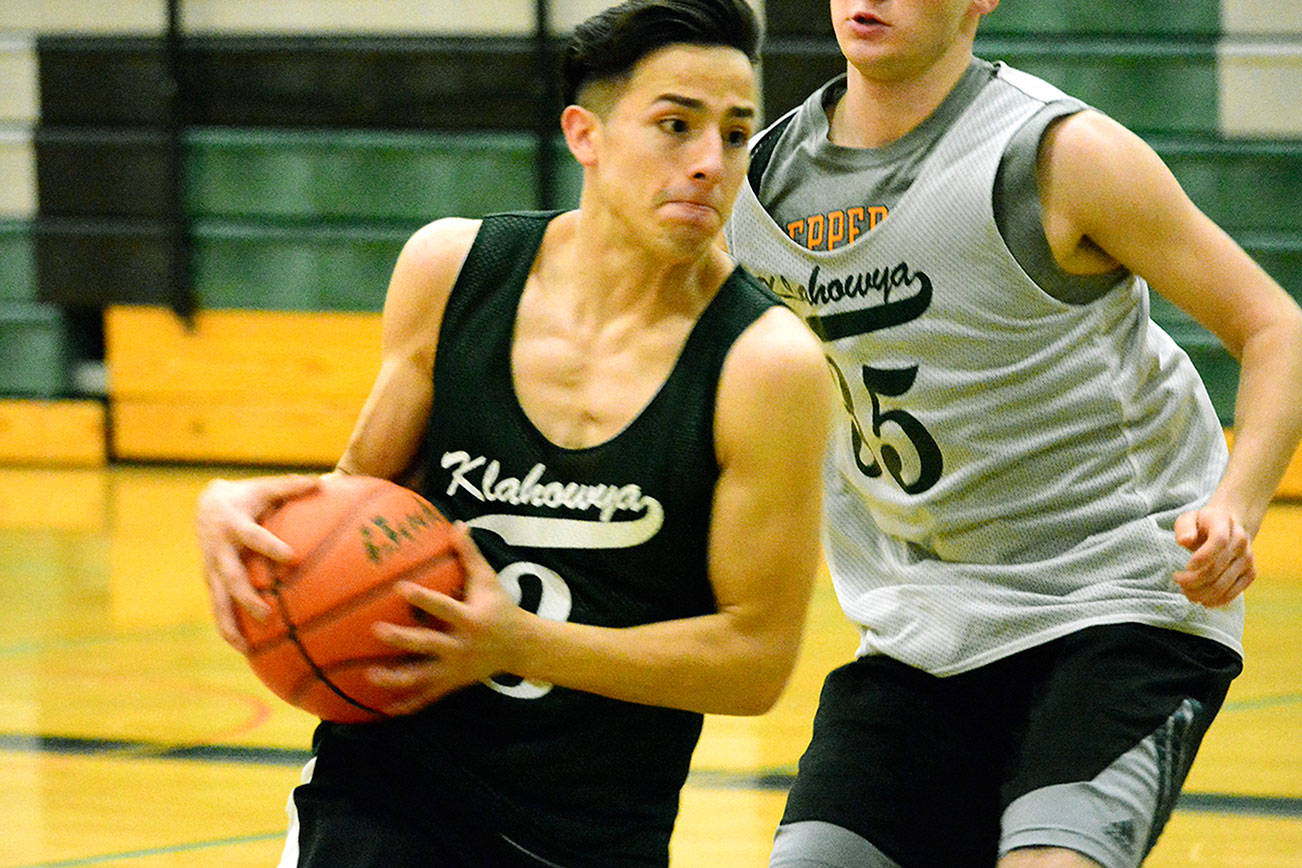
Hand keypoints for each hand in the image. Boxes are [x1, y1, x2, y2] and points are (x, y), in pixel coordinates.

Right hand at [195, 474, 319, 649]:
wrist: (207, 504)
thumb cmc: (247, 496)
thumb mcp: (266, 488)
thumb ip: (292, 487)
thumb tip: (324, 481)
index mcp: (235, 525)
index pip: (254, 537)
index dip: (270, 546)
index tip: (290, 557)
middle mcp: (220, 550)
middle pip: (231, 577)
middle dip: (246, 597)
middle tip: (266, 613)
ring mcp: (212, 568)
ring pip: (218, 600)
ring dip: (229, 624)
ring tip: (245, 648)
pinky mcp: (210, 581)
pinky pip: (218, 607)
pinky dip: (228, 627)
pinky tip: (246, 650)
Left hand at [368, 523, 525, 713]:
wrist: (521, 647)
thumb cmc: (501, 608)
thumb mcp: (489, 581)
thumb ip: (471, 555)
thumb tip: (458, 524)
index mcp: (470, 620)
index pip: (444, 608)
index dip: (423, 598)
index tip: (399, 588)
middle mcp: (461, 647)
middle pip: (428, 644)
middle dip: (402, 639)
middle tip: (376, 630)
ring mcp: (456, 669)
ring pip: (423, 678)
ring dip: (396, 679)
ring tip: (369, 676)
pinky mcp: (452, 684)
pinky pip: (427, 698)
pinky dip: (406, 705)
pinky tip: (382, 710)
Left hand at [1172, 505, 1255, 607]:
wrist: (1231, 526)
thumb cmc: (1203, 524)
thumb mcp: (1189, 518)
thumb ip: (1184, 527)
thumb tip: (1184, 540)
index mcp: (1224, 524)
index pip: (1219, 541)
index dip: (1202, 557)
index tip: (1186, 566)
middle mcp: (1240, 542)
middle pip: (1215, 569)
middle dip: (1191, 580)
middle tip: (1177, 579)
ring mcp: (1247, 559)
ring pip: (1222, 585)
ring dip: (1199, 593)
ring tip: (1184, 591)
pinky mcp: (1250, 574)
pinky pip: (1233, 593)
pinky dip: (1215, 601)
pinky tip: (1200, 599)